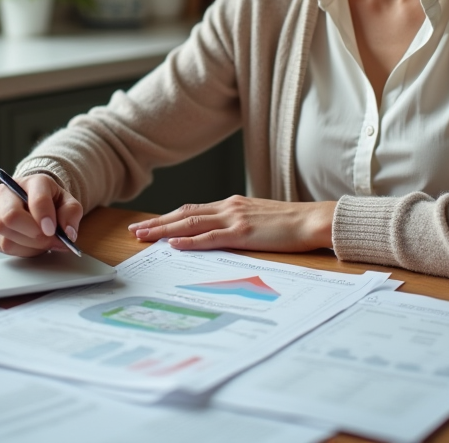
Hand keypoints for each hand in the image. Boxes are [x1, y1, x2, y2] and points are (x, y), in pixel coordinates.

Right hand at [0, 173, 82, 256]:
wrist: (33, 203)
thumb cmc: (50, 203)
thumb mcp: (68, 203)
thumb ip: (71, 214)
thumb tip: (68, 234)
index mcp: (30, 182)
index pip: (35, 197)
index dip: (44, 216)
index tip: (52, 230)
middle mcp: (4, 193)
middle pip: (11, 218)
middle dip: (34, 236)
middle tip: (50, 241)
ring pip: (6, 237)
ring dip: (29, 246)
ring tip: (42, 242)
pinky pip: (1, 247)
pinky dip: (20, 251)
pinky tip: (29, 244)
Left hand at [127, 195, 336, 252]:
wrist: (313, 220)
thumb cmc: (292, 224)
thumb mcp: (260, 220)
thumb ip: (240, 224)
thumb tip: (224, 235)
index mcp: (233, 205)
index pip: (193, 209)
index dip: (169, 217)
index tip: (151, 224)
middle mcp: (229, 207)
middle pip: (185, 214)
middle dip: (158, 223)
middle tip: (135, 231)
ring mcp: (235, 219)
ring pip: (191, 223)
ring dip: (164, 230)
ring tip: (144, 237)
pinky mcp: (243, 234)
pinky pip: (210, 238)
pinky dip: (189, 240)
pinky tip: (174, 244)